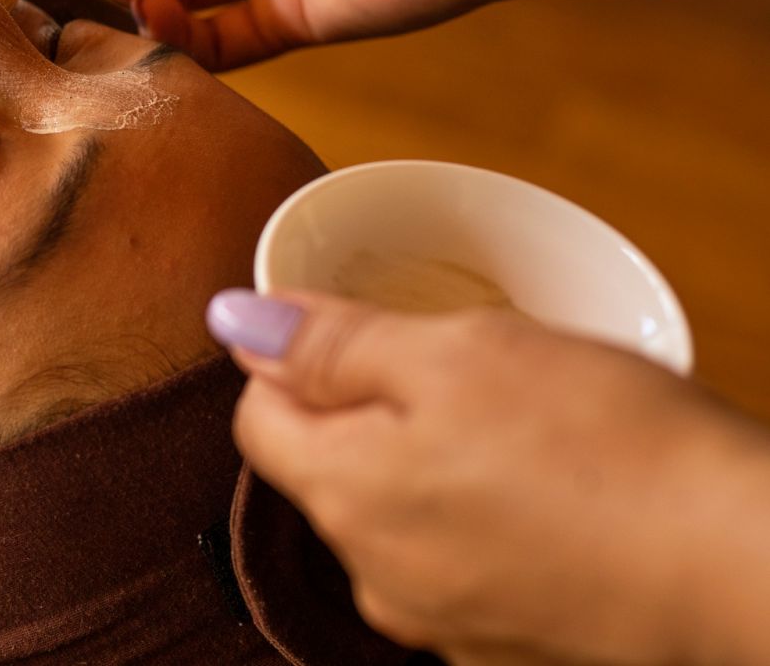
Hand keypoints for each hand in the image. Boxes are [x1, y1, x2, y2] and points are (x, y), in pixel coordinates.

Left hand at [206, 289, 769, 665]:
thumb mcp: (458, 352)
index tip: (362, 330)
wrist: (746, 568)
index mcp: (343, 495)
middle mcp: (373, 576)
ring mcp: (441, 622)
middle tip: (465, 370)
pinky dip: (483, 522)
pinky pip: (460, 563)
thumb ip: (332, 342)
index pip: (257, 417)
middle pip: (328, 468)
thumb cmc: (605, 447)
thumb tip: (234, 320)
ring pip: (397, 516)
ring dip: (432, 465)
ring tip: (523, 432)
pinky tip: (552, 496)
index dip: (297, 360)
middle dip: (372, 410)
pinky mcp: (505, 644)